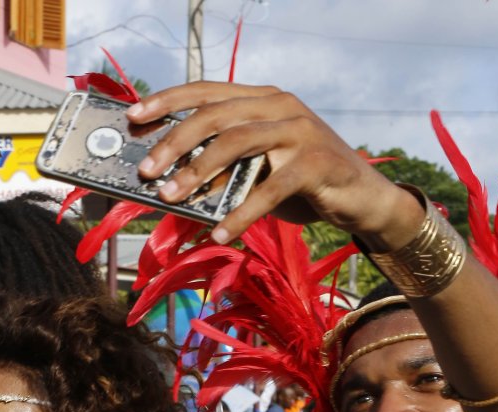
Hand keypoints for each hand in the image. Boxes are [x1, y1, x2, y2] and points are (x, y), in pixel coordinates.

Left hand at [126, 82, 423, 247]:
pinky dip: (241, 213)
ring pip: (237, 143)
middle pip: (216, 115)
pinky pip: (269, 188)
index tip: (135, 116)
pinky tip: (220, 234)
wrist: (363, 199)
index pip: (207, 91)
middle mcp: (279, 106)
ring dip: (199, 172)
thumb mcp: (259, 173)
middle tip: (148, 170)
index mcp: (261, 99)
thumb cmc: (304, 186)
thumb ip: (226, 172)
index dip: (169, 101)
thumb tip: (175, 189)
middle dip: (175, 141)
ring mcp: (299, 131)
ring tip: (172, 198)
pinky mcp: (316, 162)